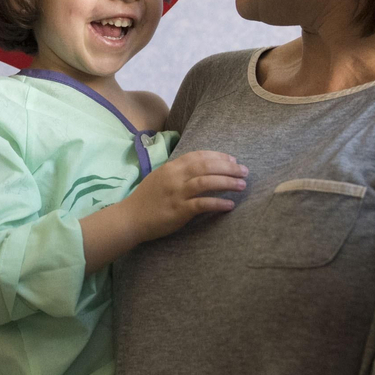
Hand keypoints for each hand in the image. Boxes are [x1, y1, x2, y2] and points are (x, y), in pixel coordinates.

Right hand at [128, 150, 247, 240]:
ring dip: (227, 182)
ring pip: (206, 182)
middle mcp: (175, 177)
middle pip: (206, 166)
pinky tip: (230, 205)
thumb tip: (200, 169)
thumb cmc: (147, 199)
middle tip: (244, 171)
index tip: (233, 160)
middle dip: (228, 167)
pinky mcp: (178, 211)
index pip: (199, 156)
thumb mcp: (160, 178)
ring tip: (242, 185)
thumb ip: (178, 172)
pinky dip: (218, 203)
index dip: (218, 156)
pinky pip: (202, 204)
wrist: (130, 218)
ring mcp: (176, 193)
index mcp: (171, 167)